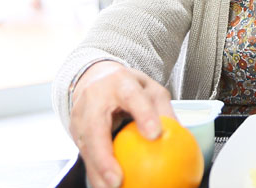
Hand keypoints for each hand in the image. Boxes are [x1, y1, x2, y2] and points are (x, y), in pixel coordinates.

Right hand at [69, 61, 175, 187]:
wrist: (94, 78)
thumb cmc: (126, 86)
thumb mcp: (150, 89)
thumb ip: (163, 110)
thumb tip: (180, 136)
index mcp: (119, 82)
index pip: (132, 96)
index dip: (143, 114)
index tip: (154, 134)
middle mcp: (94, 98)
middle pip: (95, 128)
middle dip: (104, 157)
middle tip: (117, 179)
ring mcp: (80, 116)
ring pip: (86, 147)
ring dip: (97, 172)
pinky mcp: (75, 132)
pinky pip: (85, 155)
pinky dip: (95, 173)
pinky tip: (106, 187)